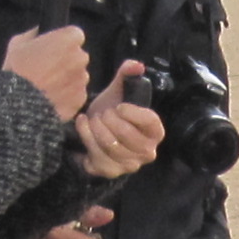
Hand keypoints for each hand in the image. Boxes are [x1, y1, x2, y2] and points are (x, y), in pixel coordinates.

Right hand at [5, 25, 90, 120]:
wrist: (18, 104)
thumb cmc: (17, 70)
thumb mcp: (17, 43)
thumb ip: (34, 34)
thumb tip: (39, 31)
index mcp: (69, 38)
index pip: (74, 35)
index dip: (63, 42)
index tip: (53, 49)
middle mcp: (80, 57)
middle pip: (78, 56)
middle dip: (67, 61)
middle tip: (49, 69)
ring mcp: (82, 79)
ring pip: (78, 76)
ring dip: (68, 79)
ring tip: (48, 86)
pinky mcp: (81, 99)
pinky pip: (76, 95)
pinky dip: (68, 96)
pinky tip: (52, 98)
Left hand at [72, 63, 165, 179]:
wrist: (95, 130)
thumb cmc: (112, 110)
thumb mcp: (119, 91)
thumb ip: (128, 74)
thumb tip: (137, 66)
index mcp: (155, 132)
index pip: (150, 122)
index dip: (133, 113)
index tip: (119, 106)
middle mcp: (147, 151)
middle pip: (127, 135)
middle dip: (109, 119)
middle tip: (102, 112)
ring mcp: (130, 165)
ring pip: (111, 146)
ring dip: (96, 128)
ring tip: (91, 118)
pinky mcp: (111, 172)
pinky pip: (97, 157)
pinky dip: (86, 138)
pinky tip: (83, 125)